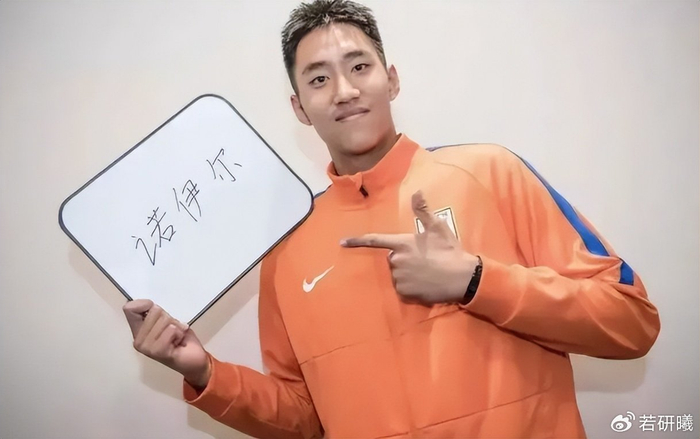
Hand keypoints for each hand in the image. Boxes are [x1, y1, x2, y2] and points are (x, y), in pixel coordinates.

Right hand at [123, 300, 210, 388]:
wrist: (195, 360)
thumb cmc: (181, 340)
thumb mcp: (168, 321)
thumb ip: (156, 314)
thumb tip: (149, 305)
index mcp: (138, 331)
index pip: (129, 309)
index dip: (146, 304)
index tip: (159, 314)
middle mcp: (138, 340)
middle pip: (154, 311)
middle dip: (169, 317)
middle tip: (173, 330)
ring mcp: (146, 347)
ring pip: (164, 320)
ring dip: (176, 326)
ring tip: (177, 337)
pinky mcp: (158, 352)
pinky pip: (170, 330)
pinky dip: (179, 332)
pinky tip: (178, 342)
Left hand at [342, 191, 478, 304]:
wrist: (462, 278)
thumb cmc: (450, 251)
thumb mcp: (438, 228)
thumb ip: (424, 211)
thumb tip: (417, 191)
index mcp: (402, 243)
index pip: (375, 240)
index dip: (357, 241)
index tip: (342, 242)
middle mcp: (397, 260)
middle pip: (392, 258)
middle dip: (403, 258)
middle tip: (424, 259)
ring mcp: (400, 278)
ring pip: (397, 274)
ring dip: (407, 273)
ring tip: (427, 272)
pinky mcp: (405, 293)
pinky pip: (402, 289)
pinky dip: (411, 287)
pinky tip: (425, 283)